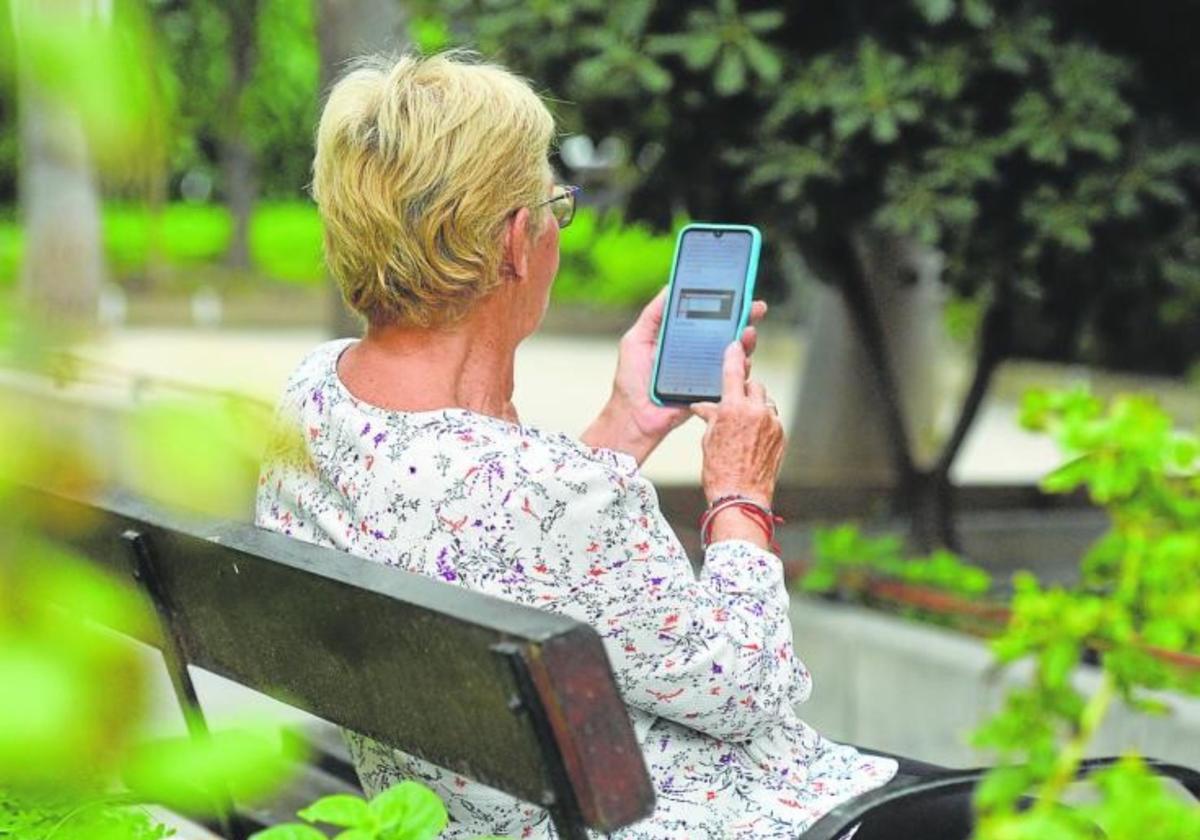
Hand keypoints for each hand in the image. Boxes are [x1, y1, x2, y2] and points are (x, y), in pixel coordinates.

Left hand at [581, 287, 767, 463]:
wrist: (633, 416)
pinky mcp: (712, 391)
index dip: (724, 303)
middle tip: (754, 307)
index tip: (736, 289)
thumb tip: (669, 287)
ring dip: (746, 341)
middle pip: (728, 332)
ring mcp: (708, 372)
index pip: (709, 317)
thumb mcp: (636, 340)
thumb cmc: (631, 381)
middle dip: (745, 318)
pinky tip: (742, 359)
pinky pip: (732, 378)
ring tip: (748, 331)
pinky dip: (741, 368)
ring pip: (736, 354)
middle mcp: (699, 354)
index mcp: (684, 339)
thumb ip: (653, 315)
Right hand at [691, 341, 784, 509]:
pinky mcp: (781, 436)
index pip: (734, 373)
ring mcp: (772, 424)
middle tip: (733, 402)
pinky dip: (763, 422)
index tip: (735, 345)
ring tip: (743, 423)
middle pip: (754, 386)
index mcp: (733, 410)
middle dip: (744, 390)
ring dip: (755, 406)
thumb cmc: (720, 472)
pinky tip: (752, 437)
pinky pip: (773, 419)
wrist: (741, 496)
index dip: (733, 356)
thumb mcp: (708, 440)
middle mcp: (756, 412)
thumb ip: (711, 417)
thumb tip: (705, 407)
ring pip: (765, 402)